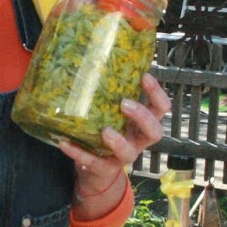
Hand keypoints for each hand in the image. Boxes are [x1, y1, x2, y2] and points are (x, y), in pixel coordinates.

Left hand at [60, 72, 170, 217]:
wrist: (94, 170)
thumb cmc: (105, 132)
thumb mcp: (112, 114)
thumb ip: (110, 95)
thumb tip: (92, 56)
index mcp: (142, 124)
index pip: (161, 109)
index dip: (157, 94)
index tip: (145, 76)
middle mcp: (137, 140)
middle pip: (154, 132)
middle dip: (142, 117)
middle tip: (125, 103)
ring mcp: (121, 157)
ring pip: (129, 153)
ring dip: (118, 141)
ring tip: (105, 131)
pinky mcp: (103, 169)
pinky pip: (92, 162)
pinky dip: (79, 152)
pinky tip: (64, 142)